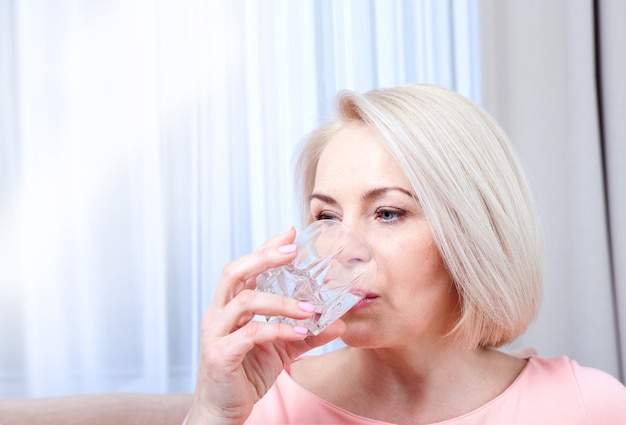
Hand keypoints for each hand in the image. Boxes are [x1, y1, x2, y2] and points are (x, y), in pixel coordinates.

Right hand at [185, 227, 344, 424]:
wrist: (222, 413)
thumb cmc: (245, 375)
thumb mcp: (281, 351)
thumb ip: (306, 334)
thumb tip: (338, 323)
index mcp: (229, 307)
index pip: (245, 267)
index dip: (266, 248)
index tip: (291, 233)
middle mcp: (218, 314)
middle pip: (235, 272)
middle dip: (265, 257)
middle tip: (294, 251)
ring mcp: (216, 334)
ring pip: (244, 300)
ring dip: (280, 300)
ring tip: (309, 307)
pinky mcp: (220, 355)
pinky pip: (250, 334)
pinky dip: (276, 329)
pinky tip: (298, 332)